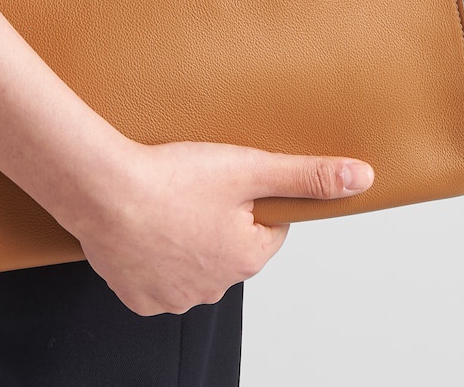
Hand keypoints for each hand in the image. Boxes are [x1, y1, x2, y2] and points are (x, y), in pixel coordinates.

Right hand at [71, 139, 374, 315]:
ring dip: (184, 238)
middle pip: (229, 246)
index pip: (267, 227)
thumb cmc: (171, 176)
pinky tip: (142, 226)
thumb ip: (307, 174)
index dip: (249, 197)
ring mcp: (174, 297)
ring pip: (192, 262)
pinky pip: (155, 276)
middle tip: (191, 186)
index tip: (224, 179)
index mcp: (247, 258)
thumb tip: (361, 178)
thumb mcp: (248, 166)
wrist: (102, 190)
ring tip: (164, 203)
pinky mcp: (138, 297)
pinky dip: (151, 253)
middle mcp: (215, 288)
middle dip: (217, 219)